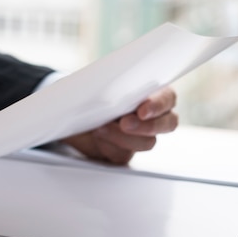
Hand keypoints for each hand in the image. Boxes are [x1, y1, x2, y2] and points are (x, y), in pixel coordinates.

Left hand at [62, 86, 177, 163]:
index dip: (158, 105)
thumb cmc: (89, 94)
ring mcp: (140, 135)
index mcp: (153, 92)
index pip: (167, 98)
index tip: (142, 110)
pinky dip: (110, 146)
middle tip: (125, 123)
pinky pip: (124, 154)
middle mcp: (152, 115)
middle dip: (146, 126)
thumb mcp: (99, 83)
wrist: (70, 114)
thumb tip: (114, 82)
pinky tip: (98, 137)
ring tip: (100, 128)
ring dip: (122, 136)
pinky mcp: (124, 151)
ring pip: (146, 142)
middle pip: (167, 124)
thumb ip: (114, 84)